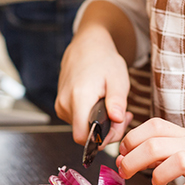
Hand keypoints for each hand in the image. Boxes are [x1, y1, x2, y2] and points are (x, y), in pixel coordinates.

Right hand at [56, 27, 131, 145]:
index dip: (102, 139)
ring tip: (112, 106)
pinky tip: (101, 105)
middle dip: (106, 131)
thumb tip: (117, 120)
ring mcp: (60, 105)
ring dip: (99, 124)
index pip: (83, 137)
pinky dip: (91, 117)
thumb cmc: (103, 60)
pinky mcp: (61, 105)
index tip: (118, 124)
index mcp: (78, 98)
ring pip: (81, 128)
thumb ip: (117, 101)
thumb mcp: (117, 78)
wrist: (87, 45)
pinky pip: (77, 120)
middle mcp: (64, 104)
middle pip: (84, 134)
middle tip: (123, 115)